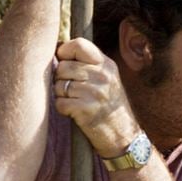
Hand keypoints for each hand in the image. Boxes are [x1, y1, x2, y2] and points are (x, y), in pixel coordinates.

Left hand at [53, 39, 140, 157]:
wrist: (124, 136)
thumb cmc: (110, 107)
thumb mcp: (108, 79)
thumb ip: (89, 64)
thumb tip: (57, 50)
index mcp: (107, 65)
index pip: (79, 44)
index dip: (65, 52)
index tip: (65, 61)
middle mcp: (102, 76)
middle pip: (63, 67)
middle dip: (61, 79)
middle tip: (74, 90)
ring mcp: (94, 92)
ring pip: (59, 85)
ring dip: (62, 95)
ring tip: (77, 102)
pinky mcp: (85, 109)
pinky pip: (60, 102)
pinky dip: (63, 109)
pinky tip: (76, 113)